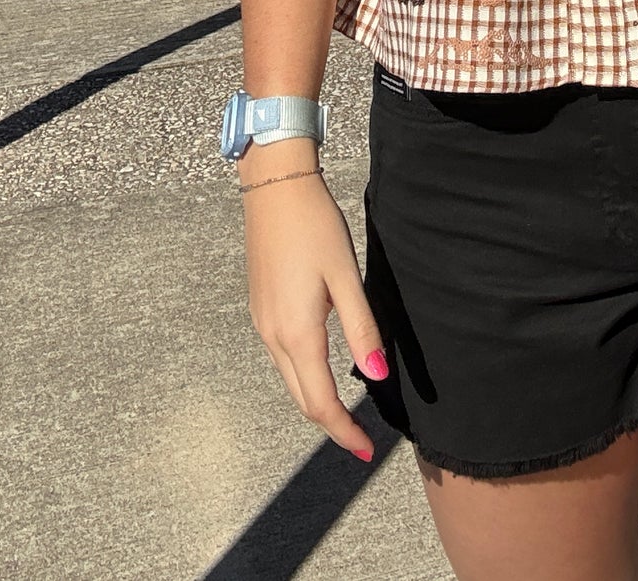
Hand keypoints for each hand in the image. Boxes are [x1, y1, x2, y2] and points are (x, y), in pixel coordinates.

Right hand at [241, 154, 387, 459]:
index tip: (365, 450)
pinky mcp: (260, 308)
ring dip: (316, 400)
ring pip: (290, 379)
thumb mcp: (345, 276)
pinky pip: (281, 357)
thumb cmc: (315, 226)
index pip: (321, 401)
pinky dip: (303, 375)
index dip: (343, 430)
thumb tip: (377, 376)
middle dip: (330, 423)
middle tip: (360, 440)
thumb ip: (362, 328)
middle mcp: (273, 335)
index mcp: (297, 332)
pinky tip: (322, 368)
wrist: (275, 187)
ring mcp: (262, 322)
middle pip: (301, 398)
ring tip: (346, 411)